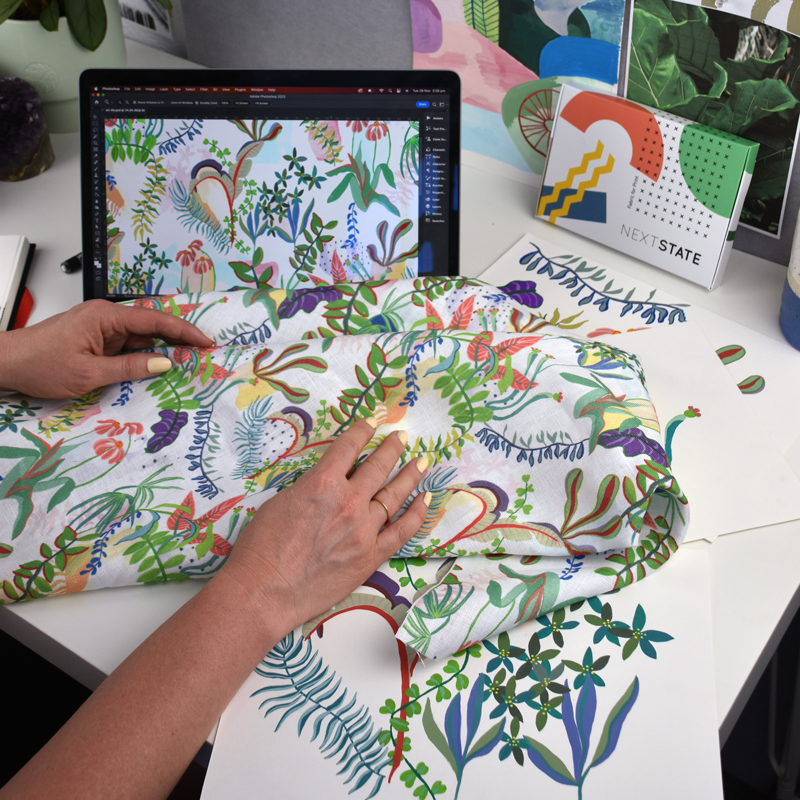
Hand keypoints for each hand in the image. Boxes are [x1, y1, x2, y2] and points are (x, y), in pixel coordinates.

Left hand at [0, 299, 213, 397]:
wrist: (7, 363)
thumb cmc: (41, 365)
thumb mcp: (88, 373)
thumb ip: (129, 368)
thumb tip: (164, 365)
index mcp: (105, 316)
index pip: (155, 320)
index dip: (184, 330)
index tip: (206, 341)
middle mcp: (106, 317)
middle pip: (152, 325)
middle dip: (180, 338)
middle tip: (205, 353)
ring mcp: (102, 328)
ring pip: (142, 336)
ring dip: (164, 348)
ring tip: (190, 362)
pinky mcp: (98, 340)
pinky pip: (128, 346)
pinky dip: (145, 356)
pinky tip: (159, 367)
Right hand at [223, 418, 430, 633]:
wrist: (264, 591)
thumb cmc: (261, 547)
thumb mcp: (281, 501)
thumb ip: (310, 488)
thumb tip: (328, 483)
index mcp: (322, 483)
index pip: (348, 447)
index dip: (362, 431)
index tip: (373, 423)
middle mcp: (348, 501)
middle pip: (378, 466)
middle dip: (392, 448)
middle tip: (402, 438)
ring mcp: (363, 530)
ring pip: (395, 495)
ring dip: (410, 475)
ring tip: (421, 462)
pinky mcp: (371, 556)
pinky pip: (402, 531)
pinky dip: (417, 514)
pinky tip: (425, 500)